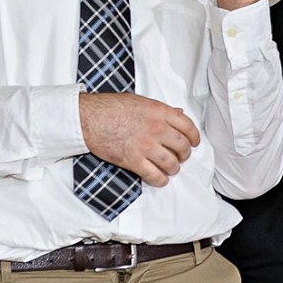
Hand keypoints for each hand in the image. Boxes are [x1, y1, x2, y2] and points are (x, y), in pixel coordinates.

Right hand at [78, 92, 199, 186]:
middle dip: (184, 155)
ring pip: (171, 163)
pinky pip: (154, 175)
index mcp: (159, 111)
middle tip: (181, 157)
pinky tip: (160, 179)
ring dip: (173, 168)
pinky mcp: (133, 160)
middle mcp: (156, 128)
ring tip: (170, 169)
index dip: (194, 136)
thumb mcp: (140, 101)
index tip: (194, 142)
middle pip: (182, 146)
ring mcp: (146, 145)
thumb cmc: (110, 107)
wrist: (88, 118)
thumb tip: (178, 112)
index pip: (187, 126)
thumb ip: (160, 109)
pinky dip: (160, 180)